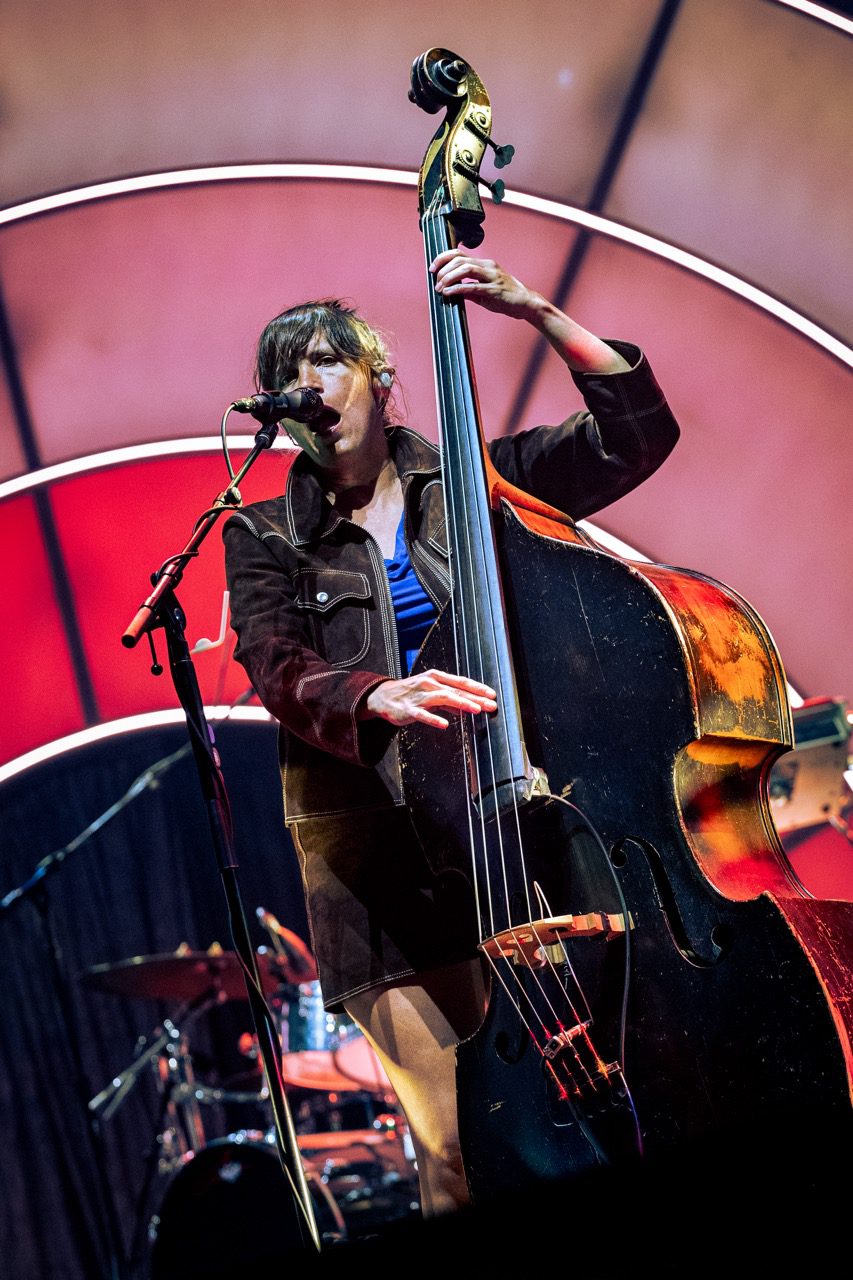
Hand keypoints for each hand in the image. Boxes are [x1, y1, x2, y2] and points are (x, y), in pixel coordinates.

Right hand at [362, 669, 497, 728]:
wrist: (383, 696)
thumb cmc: (410, 693)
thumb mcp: (432, 692)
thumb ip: (450, 699)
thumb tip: (470, 706)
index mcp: (436, 678)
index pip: (461, 682)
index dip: (477, 688)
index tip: (492, 695)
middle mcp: (429, 684)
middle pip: (456, 690)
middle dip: (475, 697)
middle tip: (490, 704)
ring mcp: (419, 696)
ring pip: (443, 698)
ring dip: (461, 704)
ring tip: (475, 710)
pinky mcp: (409, 710)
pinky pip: (422, 715)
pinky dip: (434, 719)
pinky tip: (444, 725)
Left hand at [429, 249, 628, 373]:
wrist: (527, 305)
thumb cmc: (506, 299)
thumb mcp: (485, 293)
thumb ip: (469, 290)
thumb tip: (452, 291)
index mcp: (485, 264)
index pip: (460, 254)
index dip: (443, 258)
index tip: (432, 268)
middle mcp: (488, 266)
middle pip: (460, 259)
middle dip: (443, 268)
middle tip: (435, 280)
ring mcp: (492, 277)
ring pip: (465, 269)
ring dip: (449, 277)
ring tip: (440, 287)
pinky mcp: (494, 290)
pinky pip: (472, 286)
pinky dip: (457, 288)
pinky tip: (448, 293)